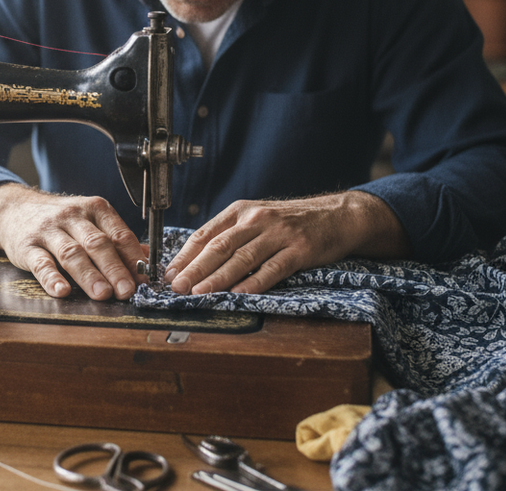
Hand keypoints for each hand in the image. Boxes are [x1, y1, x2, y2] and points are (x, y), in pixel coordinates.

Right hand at [0, 183, 147, 300]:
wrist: (14, 209)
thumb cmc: (60, 220)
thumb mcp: (90, 220)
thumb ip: (116, 239)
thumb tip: (145, 261)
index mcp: (94, 209)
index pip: (118, 233)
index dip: (132, 257)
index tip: (143, 279)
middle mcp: (72, 216)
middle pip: (97, 244)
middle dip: (114, 269)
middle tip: (126, 291)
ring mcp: (48, 230)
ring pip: (72, 253)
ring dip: (89, 275)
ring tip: (102, 294)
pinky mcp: (27, 246)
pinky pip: (40, 262)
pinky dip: (51, 277)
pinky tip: (61, 290)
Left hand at [164, 191, 409, 294]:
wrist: (337, 215)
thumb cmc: (291, 222)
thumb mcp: (257, 219)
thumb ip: (230, 235)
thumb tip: (195, 262)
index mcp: (240, 211)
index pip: (205, 235)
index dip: (184, 256)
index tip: (168, 274)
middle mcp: (256, 219)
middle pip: (219, 247)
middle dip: (194, 269)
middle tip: (177, 287)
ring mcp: (278, 234)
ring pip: (241, 258)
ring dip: (217, 278)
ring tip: (199, 293)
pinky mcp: (299, 250)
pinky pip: (272, 269)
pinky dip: (254, 283)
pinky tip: (239, 294)